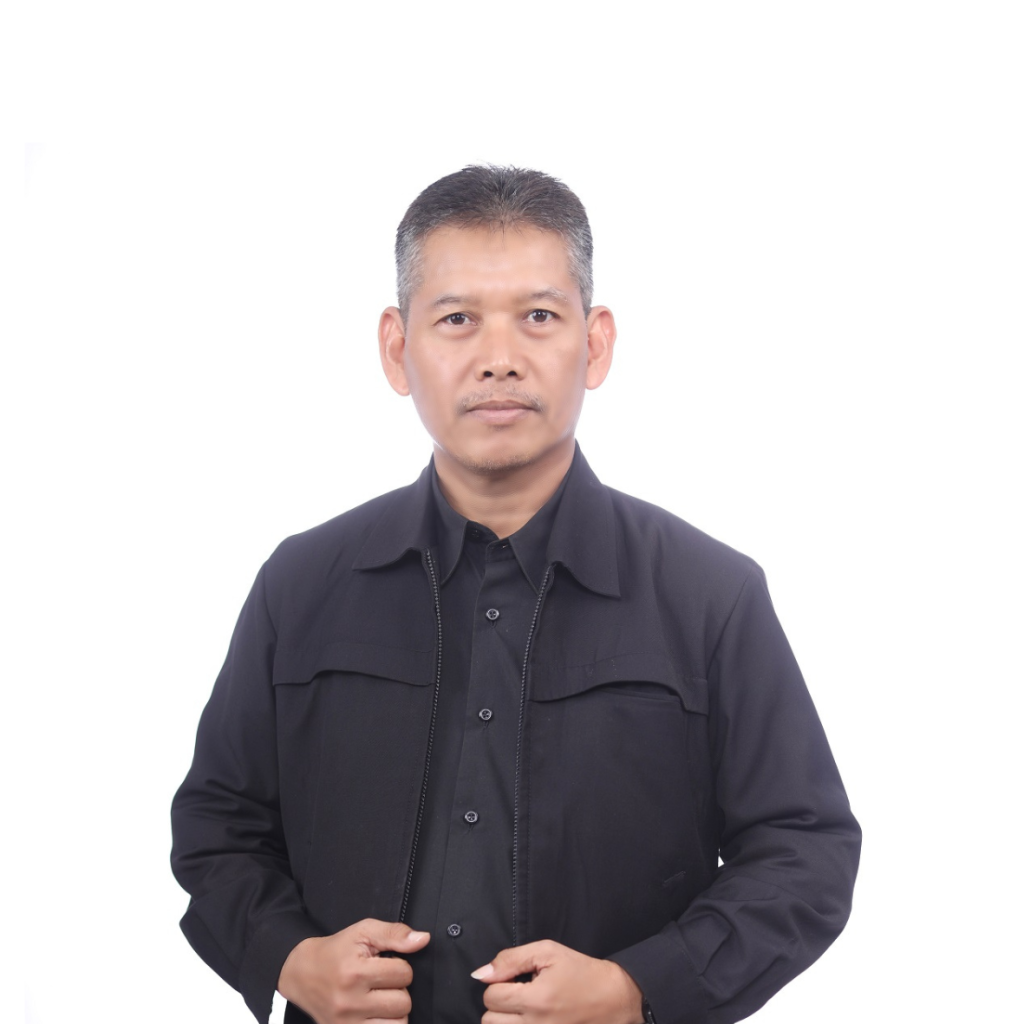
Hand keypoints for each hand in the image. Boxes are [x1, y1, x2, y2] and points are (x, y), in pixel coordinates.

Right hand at [277, 918, 429, 1023]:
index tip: (386, 964)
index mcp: (355, 972)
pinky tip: (377, 1014)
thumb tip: (423, 939)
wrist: (302, 974)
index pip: (403, 974)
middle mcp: (350, 1002)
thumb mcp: (363, 932)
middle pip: (403, 1002)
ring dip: (394, 1011)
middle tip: (383, 982)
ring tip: (380, 999)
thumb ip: (395, 933)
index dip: (400, 966)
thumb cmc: (337, 950)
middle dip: (398, 989)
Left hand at [472, 940, 643, 1023]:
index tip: (515, 978)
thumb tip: (481, 974)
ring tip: (523, 1007)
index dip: (499, 982)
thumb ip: (511, 959)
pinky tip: (528, 1019)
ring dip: (504, 1019)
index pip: (491, 996)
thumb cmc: (581, 972)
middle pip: (489, 1020)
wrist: (613, 999)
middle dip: (499, 1002)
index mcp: (536, 1000)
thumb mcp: (548, 952)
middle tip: (519, 993)